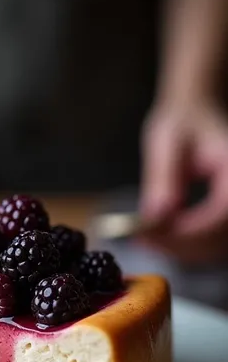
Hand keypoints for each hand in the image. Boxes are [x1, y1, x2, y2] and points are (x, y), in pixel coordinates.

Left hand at [140, 100, 227, 263]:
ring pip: (215, 246)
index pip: (220, 215)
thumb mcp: (167, 143)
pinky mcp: (225, 215)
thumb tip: (157, 215)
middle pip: (219, 238)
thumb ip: (163, 178)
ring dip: (181, 249)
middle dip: (179, 245)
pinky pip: (210, 241)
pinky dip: (185, 244)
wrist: (195, 112)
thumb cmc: (183, 121)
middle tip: (142, 240)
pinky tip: (160, 235)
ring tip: (145, 237)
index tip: (153, 234)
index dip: (188, 232)